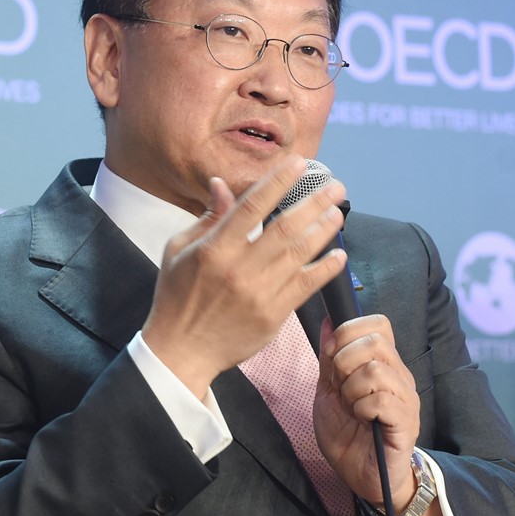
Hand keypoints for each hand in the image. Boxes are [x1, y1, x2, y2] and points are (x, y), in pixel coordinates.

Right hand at [142, 155, 347, 399]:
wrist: (180, 351)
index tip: (300, 164)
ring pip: (300, 254)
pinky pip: (305, 286)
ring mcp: (258, 293)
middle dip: (315, 203)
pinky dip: (325, 269)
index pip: (253, 207)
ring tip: (339, 213)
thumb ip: (207, 218)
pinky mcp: (272, 316)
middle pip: (285, 228)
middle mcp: (239, 269)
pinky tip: (339, 255)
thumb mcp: (179, 250)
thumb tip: (221, 183)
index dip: (279, 182)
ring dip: (324, 230)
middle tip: (336, 186)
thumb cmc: (176, 297)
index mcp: (214, 249)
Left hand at [313, 314, 420, 512]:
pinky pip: (381, 400)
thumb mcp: (328, 390)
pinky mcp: (406, 422)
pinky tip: (362, 420)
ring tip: (351, 407)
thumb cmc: (347, 435)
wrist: (361, 476)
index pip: (378, 324)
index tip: (332, 355)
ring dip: (351, 389)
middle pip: (375, 341)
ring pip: (375, 370)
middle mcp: (399, 375)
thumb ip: (329, 358)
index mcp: (383, 363)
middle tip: (341, 387)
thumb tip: (328, 321)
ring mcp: (405, 398)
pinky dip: (362, 408)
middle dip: (344, 361)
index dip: (349, 331)